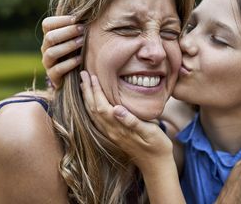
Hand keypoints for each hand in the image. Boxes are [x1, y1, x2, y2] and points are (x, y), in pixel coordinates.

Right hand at [41, 15, 84, 87]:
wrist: (73, 76)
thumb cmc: (78, 51)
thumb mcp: (77, 38)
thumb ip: (79, 27)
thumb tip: (91, 10)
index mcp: (49, 36)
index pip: (47, 24)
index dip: (61, 20)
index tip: (77, 18)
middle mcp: (45, 48)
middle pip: (50, 37)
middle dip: (67, 32)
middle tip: (82, 29)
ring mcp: (47, 62)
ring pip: (52, 52)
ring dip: (68, 46)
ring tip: (82, 42)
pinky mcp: (52, 76)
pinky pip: (57, 69)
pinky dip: (69, 63)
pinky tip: (80, 59)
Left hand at [80, 70, 184, 202]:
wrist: (156, 165)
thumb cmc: (157, 146)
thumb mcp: (150, 132)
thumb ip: (132, 121)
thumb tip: (117, 109)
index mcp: (119, 128)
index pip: (102, 106)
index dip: (96, 90)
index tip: (92, 76)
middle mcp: (111, 131)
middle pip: (93, 109)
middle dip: (87, 91)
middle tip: (82, 75)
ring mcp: (111, 134)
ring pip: (93, 114)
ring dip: (87, 98)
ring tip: (84, 85)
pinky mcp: (114, 136)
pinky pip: (97, 120)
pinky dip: (91, 108)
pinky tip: (92, 103)